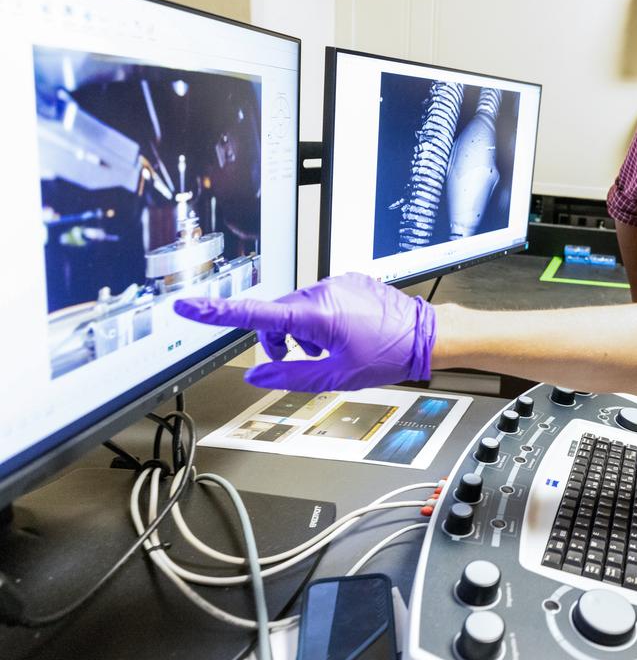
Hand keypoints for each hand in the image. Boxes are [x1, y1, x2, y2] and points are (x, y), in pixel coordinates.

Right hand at [173, 273, 434, 391]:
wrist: (425, 335)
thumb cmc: (387, 355)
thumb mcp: (335, 377)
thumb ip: (290, 377)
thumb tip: (257, 376)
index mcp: (315, 314)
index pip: (255, 315)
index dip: (217, 313)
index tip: (187, 306)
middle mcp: (322, 291)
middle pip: (278, 316)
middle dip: (282, 340)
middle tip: (306, 360)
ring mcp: (337, 283)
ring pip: (299, 310)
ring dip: (304, 331)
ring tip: (331, 349)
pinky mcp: (349, 281)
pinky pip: (321, 300)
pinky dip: (322, 319)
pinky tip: (345, 334)